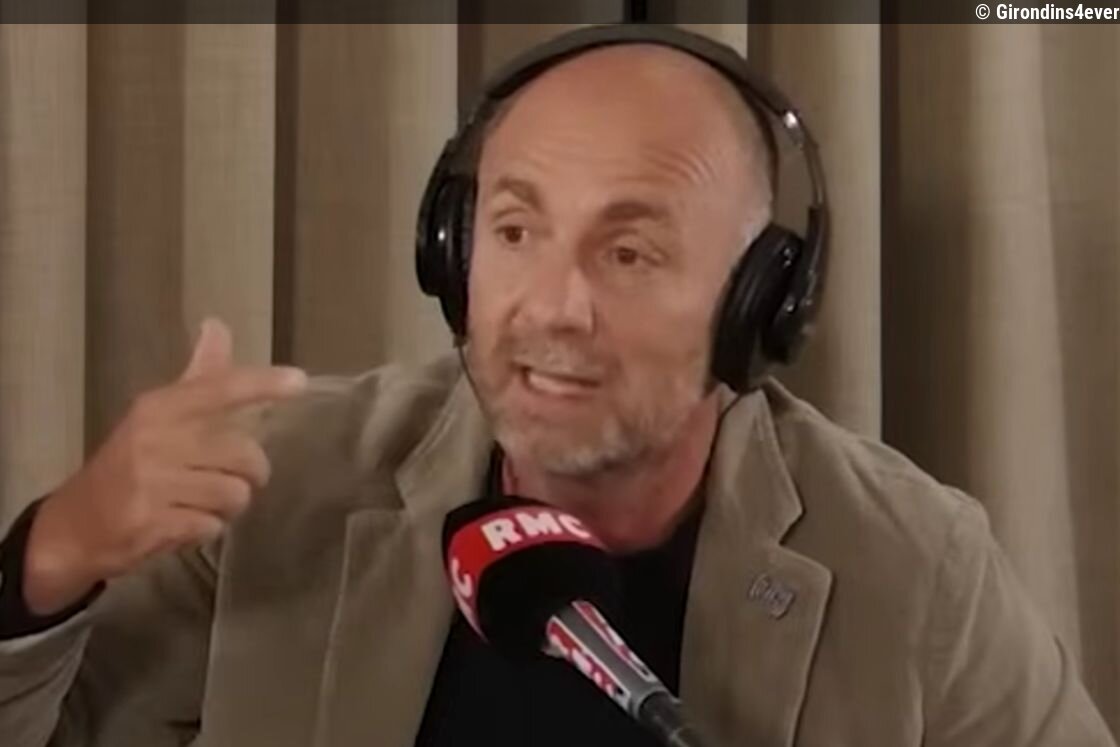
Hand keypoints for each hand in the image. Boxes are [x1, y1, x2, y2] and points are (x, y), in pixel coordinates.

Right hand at [21, 318, 307, 615]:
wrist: (74, 526)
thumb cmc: (128, 463)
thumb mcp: (158, 415)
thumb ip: (199, 377)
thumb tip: (218, 325)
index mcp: (159, 408)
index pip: (219, 389)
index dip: (262, 384)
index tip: (299, 381)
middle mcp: (155, 441)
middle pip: (244, 454)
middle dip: (251, 473)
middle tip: (234, 478)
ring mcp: (150, 484)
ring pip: (234, 494)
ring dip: (229, 506)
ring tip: (205, 503)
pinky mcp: (150, 524)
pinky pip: (212, 526)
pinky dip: (207, 529)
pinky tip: (184, 523)